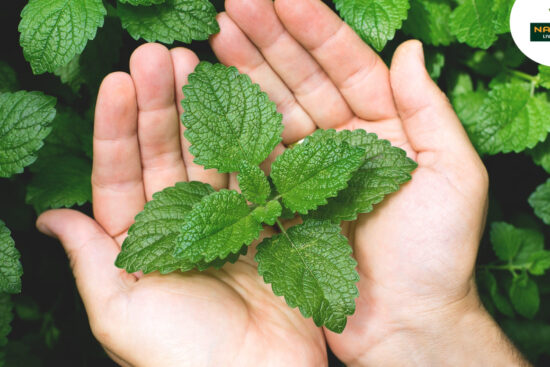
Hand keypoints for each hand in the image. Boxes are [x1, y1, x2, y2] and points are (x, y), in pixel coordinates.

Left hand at [36, 45, 325, 365]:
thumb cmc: (184, 357)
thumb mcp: (121, 314)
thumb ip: (89, 261)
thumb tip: (49, 219)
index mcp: (137, 243)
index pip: (119, 174)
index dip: (116, 127)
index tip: (118, 82)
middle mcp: (179, 225)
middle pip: (163, 154)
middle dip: (158, 104)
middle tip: (159, 55)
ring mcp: (224, 220)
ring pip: (207, 156)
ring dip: (199, 111)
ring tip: (194, 61)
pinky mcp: (263, 223)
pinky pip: (252, 174)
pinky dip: (248, 139)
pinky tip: (242, 103)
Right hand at [210, 0, 526, 364]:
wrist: (405, 320)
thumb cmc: (437, 253)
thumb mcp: (453, 175)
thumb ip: (429, 109)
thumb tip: (409, 50)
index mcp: (387, 127)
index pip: (347, 64)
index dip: (315, 29)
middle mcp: (345, 141)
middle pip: (304, 78)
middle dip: (271, 39)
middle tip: (235, 5)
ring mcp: (312, 169)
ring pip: (277, 108)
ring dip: (249, 71)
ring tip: (218, 35)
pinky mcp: (286, 199)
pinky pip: (260, 154)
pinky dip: (239, 125)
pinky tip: (216, 94)